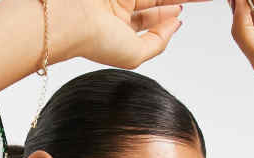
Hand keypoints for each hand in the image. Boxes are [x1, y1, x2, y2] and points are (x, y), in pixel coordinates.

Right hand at [72, 0, 212, 68]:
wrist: (70, 21)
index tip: (183, 12)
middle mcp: (116, 12)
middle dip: (173, 1)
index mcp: (118, 33)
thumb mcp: (135, 56)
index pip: (149, 23)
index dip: (168, 18)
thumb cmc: (94, 42)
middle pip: (153, 2)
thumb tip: (176, 25)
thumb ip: (158, 42)